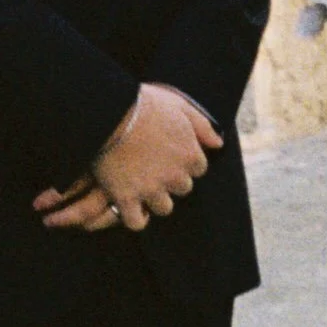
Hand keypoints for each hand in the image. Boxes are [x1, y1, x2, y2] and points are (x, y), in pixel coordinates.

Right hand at [34, 84, 222, 233]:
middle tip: (153, 167)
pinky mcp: (126, 198)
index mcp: (190, 155)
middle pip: (182, 188)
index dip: (184, 162)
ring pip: (163, 207)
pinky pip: (137, 222)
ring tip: (141, 186)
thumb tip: (218, 144)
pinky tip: (130, 207)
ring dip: (155, 199)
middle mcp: (174, 177)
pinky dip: (135, 217)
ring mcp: (150, 190)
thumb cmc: (143, 104)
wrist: (108, 113)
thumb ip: (202, 126)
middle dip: (171, 180)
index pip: (198, 169)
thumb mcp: (178, 105)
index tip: (170, 155)